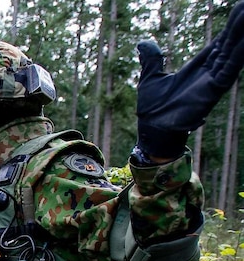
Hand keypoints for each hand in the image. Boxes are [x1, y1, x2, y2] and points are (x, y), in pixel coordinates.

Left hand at [136, 2, 243, 157]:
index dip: (228, 31)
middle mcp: (208, 73)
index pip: (217, 45)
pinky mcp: (212, 91)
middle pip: (228, 46)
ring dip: (241, 38)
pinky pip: (228, 71)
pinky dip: (236, 56)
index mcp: (197, 68)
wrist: (152, 129)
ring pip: (232, 55)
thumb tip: (143, 42)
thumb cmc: (152, 108)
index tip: (238, 15)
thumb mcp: (150, 76)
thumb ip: (152, 59)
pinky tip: (243, 42)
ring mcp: (213, 82)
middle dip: (238, 29)